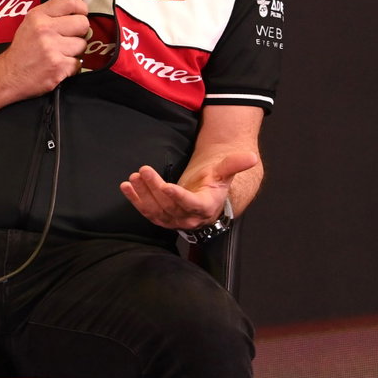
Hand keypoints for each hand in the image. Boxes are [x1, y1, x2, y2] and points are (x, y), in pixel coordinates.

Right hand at [0, 0, 90, 97]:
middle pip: (82, 23)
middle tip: (67, 38)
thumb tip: (79, 5)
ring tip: (60, 53)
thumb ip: (52, 14)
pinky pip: (78, 62)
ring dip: (75, 51)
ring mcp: (51, 48)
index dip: (81, 8)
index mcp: (37, 16)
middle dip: (79, 32)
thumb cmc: (22, 51)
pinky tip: (58, 64)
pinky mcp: (58, 66)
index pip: (70, 2)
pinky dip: (71, 66)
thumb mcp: (30, 24)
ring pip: (82, 44)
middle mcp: (44, 30)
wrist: (9, 75)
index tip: (80, 14)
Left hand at [120, 151, 258, 229]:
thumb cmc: (213, 182)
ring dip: (142, 195)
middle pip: (169, 206)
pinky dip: (135, 200)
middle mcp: (189, 218)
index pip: (191, 204)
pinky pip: (146, 212)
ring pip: (156, 211)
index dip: (179, 197)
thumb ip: (234, 164)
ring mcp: (174, 221)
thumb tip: (251, 156)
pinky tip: (126, 187)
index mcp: (206, 207)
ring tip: (134, 177)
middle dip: (155, 188)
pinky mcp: (161, 219)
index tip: (166, 186)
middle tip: (144, 170)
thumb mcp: (223, 172)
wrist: (205, 197)